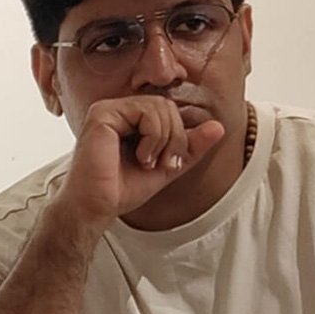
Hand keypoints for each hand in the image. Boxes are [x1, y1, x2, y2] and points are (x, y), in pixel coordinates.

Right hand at [54, 95, 223, 225]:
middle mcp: (119, 110)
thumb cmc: (121, 188)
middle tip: (162, 163)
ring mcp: (109, 109)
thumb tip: (219, 127)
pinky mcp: (103, 113)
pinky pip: (146, 112)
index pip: (169, 111)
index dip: (179, 136)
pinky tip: (140, 156)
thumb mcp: (166, 166)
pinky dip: (153, 136)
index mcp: (130, 119)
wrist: (96, 207)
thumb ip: (190, 147)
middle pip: (168, 106)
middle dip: (175, 138)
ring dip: (165, 139)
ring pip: (161, 106)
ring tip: (148, 162)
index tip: (170, 164)